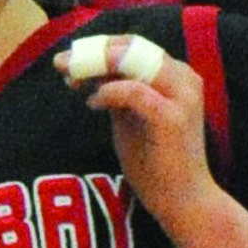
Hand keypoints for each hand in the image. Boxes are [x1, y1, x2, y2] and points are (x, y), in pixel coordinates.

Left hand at [61, 33, 217, 235]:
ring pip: (133, 61)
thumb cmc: (158, 163)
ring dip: (96, 66)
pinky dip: (108, 92)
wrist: (183, 201)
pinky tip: (93, 103)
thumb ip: (119, 92)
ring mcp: (182, 97)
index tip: (70, 59)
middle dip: (93, 52)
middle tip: (63, 63)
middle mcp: (184, 79)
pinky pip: (133, 91)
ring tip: (72, 79)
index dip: (99, 47)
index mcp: (178, 76)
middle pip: (132, 46)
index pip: (135, 46)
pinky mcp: (172, 118)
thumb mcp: (132, 118)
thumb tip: (90, 73)